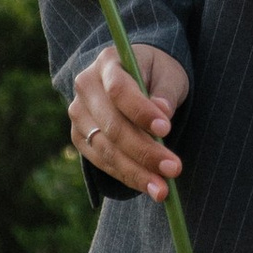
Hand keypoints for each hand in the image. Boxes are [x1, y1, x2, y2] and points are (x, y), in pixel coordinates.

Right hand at [70, 44, 189, 202]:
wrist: (134, 75)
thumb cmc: (156, 72)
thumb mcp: (169, 73)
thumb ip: (166, 92)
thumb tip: (162, 113)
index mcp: (108, 62)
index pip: (119, 90)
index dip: (141, 111)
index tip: (166, 129)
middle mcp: (86, 87)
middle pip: (112, 126)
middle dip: (144, 152)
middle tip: (174, 169)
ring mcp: (79, 114)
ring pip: (106, 149)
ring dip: (136, 172)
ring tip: (163, 189)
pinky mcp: (79, 137)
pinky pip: (102, 162)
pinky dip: (126, 176)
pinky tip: (148, 185)